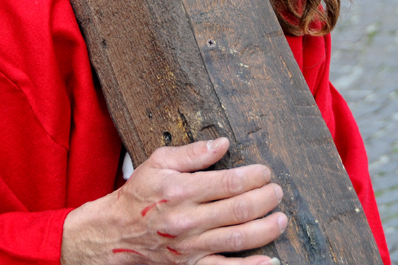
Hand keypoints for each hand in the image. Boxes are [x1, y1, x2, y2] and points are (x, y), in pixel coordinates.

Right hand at [61, 138, 286, 264]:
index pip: (229, 182)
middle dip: (265, 199)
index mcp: (182, 190)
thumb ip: (192, 153)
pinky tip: (270, 260)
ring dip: (265, 229)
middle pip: (239, 210)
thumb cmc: (139, 194)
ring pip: (238, 239)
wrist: (116, 231)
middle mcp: (189, 219)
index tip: (265, 172)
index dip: (254, 177)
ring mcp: (191, 245)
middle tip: (277, 192)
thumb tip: (222, 144)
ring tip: (281, 219)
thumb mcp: (158, 162)